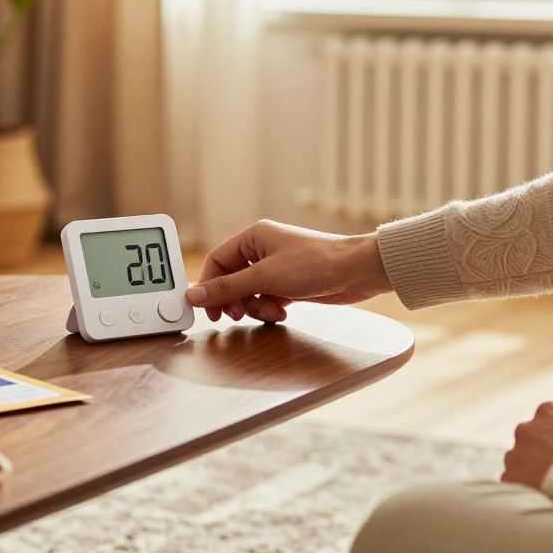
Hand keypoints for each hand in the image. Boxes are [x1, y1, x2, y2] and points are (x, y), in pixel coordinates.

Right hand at [185, 220, 391, 322]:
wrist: (358, 272)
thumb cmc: (316, 263)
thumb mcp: (266, 277)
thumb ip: (228, 288)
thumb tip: (194, 295)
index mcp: (254, 237)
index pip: (218, 261)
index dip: (209, 286)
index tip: (207, 309)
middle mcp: (263, 250)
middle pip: (232, 279)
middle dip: (235, 300)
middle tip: (237, 316)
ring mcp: (277, 268)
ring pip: (250, 293)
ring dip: (255, 307)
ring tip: (271, 313)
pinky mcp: (290, 284)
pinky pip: (268, 299)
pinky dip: (271, 309)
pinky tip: (283, 312)